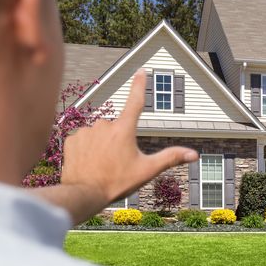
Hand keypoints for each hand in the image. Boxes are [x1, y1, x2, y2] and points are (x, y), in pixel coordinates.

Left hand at [61, 69, 198, 206]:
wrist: (83, 194)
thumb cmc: (116, 183)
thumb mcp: (147, 171)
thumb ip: (170, 158)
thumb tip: (194, 154)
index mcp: (124, 130)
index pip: (135, 102)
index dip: (139, 85)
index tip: (140, 71)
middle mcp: (104, 125)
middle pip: (116, 128)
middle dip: (118, 141)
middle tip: (117, 163)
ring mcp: (86, 130)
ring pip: (99, 134)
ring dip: (102, 145)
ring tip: (101, 165)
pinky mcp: (72, 138)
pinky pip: (83, 139)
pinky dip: (87, 149)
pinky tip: (88, 163)